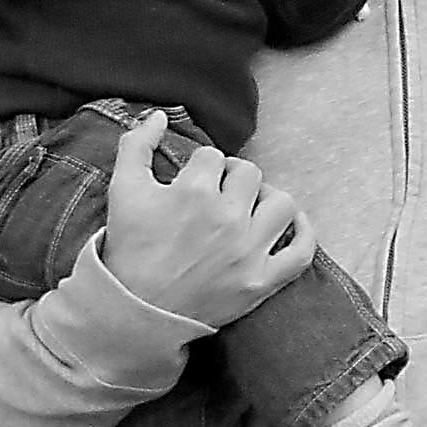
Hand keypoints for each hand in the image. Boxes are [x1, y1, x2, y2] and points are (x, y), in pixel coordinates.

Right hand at [97, 111, 318, 325]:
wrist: (135, 311)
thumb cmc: (129, 248)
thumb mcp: (122, 190)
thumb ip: (136, 144)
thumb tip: (158, 115)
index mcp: (194, 192)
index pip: (213, 157)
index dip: (200, 168)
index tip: (191, 185)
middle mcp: (227, 218)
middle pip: (249, 174)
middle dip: (232, 179)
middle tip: (218, 196)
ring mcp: (248, 251)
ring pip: (281, 204)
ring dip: (267, 200)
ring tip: (249, 208)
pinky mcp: (261, 281)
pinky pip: (302, 252)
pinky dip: (303, 234)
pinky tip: (291, 224)